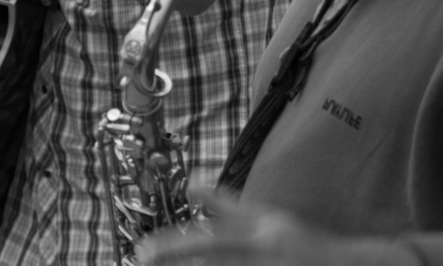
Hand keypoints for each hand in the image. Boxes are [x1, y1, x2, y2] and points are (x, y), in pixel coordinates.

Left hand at [140, 191, 408, 264]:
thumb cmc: (298, 241)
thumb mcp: (264, 217)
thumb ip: (225, 203)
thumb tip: (189, 183)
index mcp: (261, 231)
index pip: (211, 239)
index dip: (175, 246)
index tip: (144, 250)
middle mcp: (264, 252)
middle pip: (213, 258)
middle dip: (176, 257)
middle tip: (145, 259)